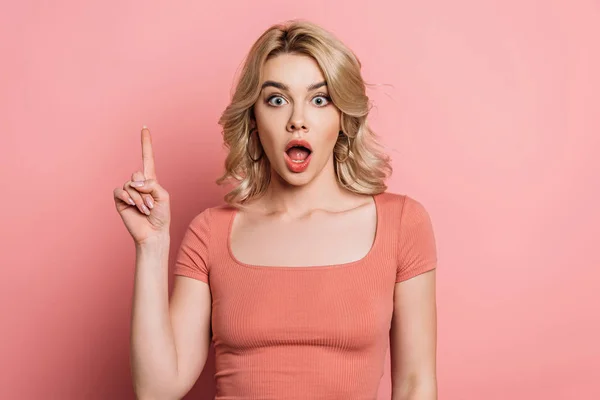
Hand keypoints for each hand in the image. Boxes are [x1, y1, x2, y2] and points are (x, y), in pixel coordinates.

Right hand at [113, 126, 170, 244]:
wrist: (153, 232)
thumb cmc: (161, 215)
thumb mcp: (162, 195)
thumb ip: (151, 184)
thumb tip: (133, 182)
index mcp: (151, 180)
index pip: (147, 158)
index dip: (146, 143)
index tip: (145, 127)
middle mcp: (138, 183)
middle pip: (137, 174)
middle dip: (146, 191)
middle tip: (151, 205)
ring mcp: (128, 191)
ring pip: (130, 185)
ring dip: (139, 199)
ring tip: (145, 210)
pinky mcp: (120, 199)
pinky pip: (120, 191)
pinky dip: (128, 198)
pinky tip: (132, 207)